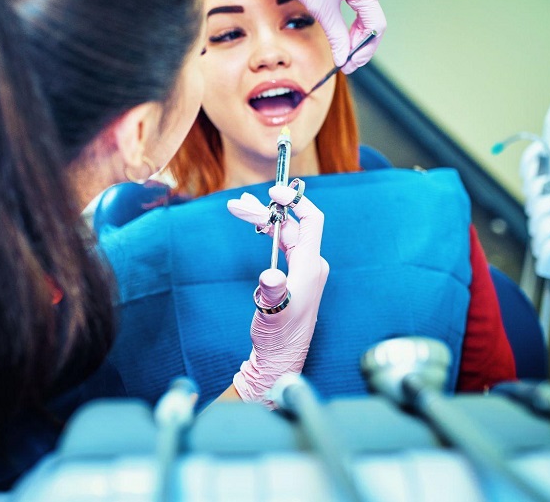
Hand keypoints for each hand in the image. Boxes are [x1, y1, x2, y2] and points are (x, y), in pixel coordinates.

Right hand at [226, 185, 328, 405]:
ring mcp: (301, 270)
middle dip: (266, 212)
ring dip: (262, 221)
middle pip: (290, 226)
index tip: (275, 191)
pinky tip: (254, 227)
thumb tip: (271, 276)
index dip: (296, 202)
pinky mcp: (291, 277)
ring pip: (282, 234)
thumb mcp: (273, 312)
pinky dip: (265, 234)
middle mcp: (309, 265)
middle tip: (239, 204)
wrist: (278, 358)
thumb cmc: (278, 337)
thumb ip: (273, 291)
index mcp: (310, 266)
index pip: (311, 222)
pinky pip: (279, 246)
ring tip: (238, 208)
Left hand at [231, 0, 385, 73]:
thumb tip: (343, 58)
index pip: (375, 24)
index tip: (351, 63)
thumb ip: (336, 36)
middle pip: (373, 15)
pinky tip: (342, 20)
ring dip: (356, 26)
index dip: (365, 48)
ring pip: (367, 5)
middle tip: (345, 57)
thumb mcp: (321, 9)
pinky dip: (354, 10)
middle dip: (359, 39)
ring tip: (341, 40)